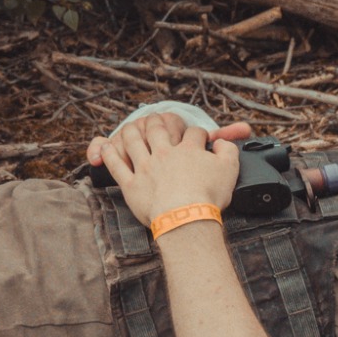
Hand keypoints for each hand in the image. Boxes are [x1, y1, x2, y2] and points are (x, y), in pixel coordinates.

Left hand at [92, 114, 251, 228]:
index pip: (193, 133)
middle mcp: (164, 153)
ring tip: (131, 126)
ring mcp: (145, 168)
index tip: (199, 137)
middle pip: (157, 129)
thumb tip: (221, 143)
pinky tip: (107, 147)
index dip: (197, 133)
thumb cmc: (209, 197)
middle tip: (156, 118)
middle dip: (157, 121)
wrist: (186, 218)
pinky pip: (116, 165)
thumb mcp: (230, 170)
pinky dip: (109, 154)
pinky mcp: (131, 184)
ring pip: (133, 141)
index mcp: (188, 150)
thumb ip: (228, 151)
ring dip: (131, 131)